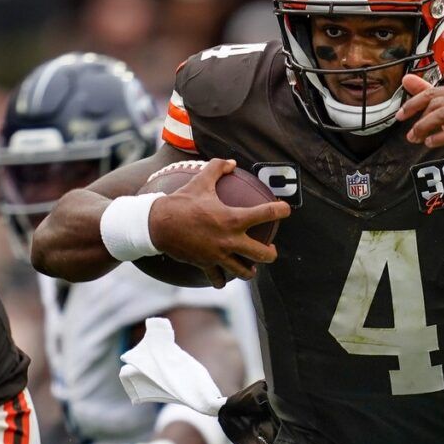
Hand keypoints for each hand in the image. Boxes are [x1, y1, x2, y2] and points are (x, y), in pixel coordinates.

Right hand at [147, 159, 289, 281]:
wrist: (158, 225)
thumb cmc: (181, 201)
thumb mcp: (200, 181)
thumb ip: (217, 168)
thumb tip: (231, 162)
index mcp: (233, 219)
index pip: (266, 214)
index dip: (281, 210)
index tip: (286, 210)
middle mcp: (230, 240)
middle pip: (262, 254)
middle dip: (271, 253)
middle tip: (271, 249)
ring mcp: (219, 256)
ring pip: (244, 272)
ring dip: (250, 271)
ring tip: (251, 268)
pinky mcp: (206, 265)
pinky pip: (218, 279)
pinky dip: (221, 280)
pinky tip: (223, 279)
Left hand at [398, 74, 443, 172]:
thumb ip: (429, 95)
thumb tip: (406, 79)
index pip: (434, 92)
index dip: (414, 103)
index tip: (400, 115)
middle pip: (438, 103)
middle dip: (419, 119)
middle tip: (411, 134)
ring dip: (425, 128)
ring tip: (417, 138)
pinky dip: (438, 138)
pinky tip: (429, 143)